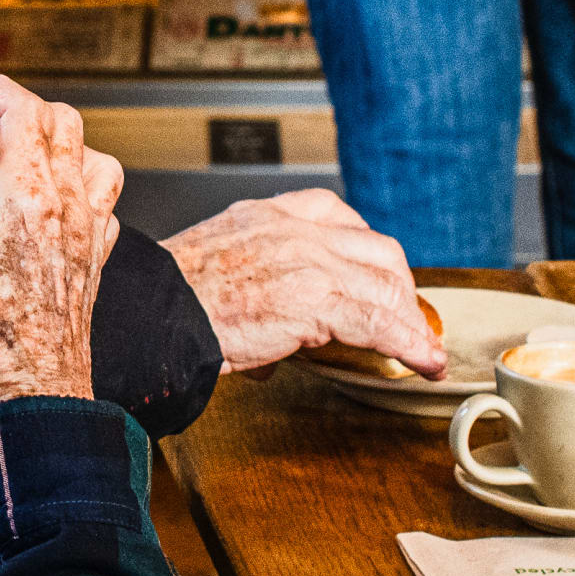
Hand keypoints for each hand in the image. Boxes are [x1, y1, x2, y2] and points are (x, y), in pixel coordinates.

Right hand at [0, 74, 117, 410]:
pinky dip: (79, 182)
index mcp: (26, 200)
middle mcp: (68, 206)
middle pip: (62, 121)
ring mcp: (90, 231)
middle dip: (21, 107)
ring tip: (18, 158)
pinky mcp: (97, 257)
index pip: (24, 110)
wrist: (36, 398)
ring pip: (93, 154)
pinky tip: (47, 204)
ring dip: (58, 142)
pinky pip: (104, 198)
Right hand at [167, 190, 446, 377]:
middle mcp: (293, 230)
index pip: (337, 214)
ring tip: (420, 347)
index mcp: (266, 215)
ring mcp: (308, 262)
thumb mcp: (217, 268)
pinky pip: (381, 323)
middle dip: (398, 286)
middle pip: (375, 248)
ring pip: (386, 285)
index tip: (375, 273)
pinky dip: (410, 344)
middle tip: (403, 317)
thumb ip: (254, 288)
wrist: (151, 314)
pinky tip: (423, 361)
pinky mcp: (316, 301)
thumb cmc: (168, 300)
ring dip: (411, 320)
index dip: (365, 248)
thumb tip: (276, 344)